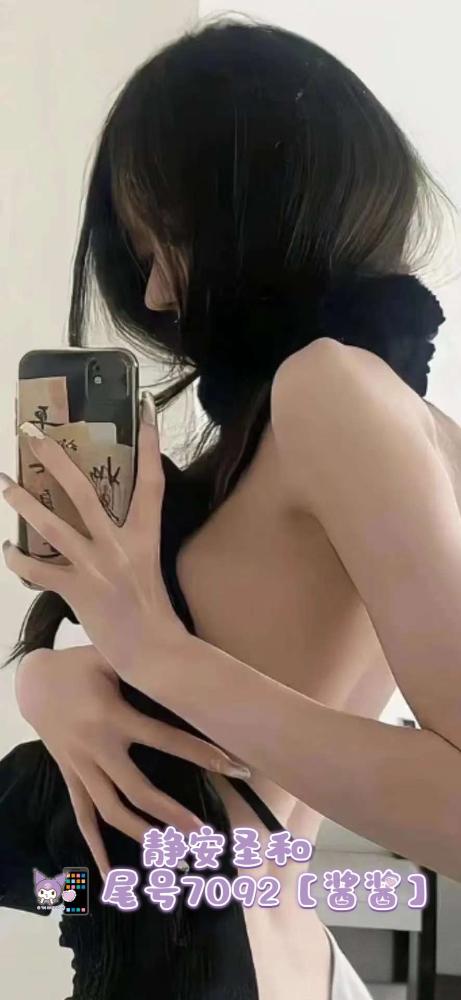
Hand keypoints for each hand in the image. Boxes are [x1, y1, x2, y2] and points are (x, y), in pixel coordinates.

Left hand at [1, 393, 184, 677]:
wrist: (155, 652)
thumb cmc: (152, 612)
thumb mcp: (148, 565)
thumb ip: (128, 540)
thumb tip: (100, 523)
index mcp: (145, 535)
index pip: (151, 479)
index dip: (148, 442)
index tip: (143, 407)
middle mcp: (121, 545)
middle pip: (84, 490)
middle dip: (54, 458)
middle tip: (30, 433)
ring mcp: (98, 567)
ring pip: (52, 525)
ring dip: (23, 502)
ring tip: (4, 484)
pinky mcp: (78, 591)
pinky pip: (36, 570)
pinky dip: (17, 560)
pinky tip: (7, 549)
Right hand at [15, 644, 250, 877]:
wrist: (33, 682)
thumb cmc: (80, 664)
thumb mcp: (110, 657)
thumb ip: (145, 665)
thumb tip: (189, 663)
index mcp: (113, 716)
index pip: (164, 739)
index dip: (200, 753)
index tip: (233, 767)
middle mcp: (97, 747)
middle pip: (137, 789)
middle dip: (170, 812)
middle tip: (203, 833)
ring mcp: (81, 766)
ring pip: (110, 809)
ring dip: (141, 833)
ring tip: (170, 854)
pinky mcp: (70, 776)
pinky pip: (82, 815)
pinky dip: (94, 845)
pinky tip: (107, 874)